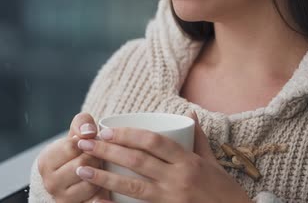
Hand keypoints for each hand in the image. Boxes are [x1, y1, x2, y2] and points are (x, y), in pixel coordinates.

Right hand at [37, 112, 109, 202]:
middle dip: (95, 158)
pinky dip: (102, 194)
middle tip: (98, 156)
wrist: (71, 175)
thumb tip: (88, 131)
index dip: (87, 142)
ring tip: (99, 169)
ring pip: (90, 184)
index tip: (90, 143)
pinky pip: (95, 201)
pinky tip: (104, 186)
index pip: (72, 146)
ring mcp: (62, 198)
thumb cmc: (75, 150)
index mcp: (46, 161)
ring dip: (100, 175)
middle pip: (82, 165)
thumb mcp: (75, 132)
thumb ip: (82, 123)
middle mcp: (50, 182)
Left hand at [74, 111, 251, 202]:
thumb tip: (189, 113)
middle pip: (137, 160)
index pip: (153, 141)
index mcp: (188, 161)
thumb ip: (198, 138)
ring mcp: (171, 198)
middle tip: (85, 143)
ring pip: (132, 186)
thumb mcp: (212, 161)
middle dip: (107, 150)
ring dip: (104, 176)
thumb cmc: (224, 190)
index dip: (127, 134)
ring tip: (83, 168)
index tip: (106, 130)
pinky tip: (99, 200)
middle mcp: (178, 178)